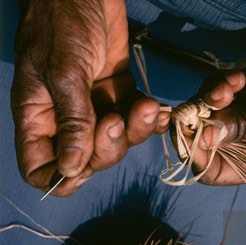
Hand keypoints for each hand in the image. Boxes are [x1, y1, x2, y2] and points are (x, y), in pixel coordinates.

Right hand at [11, 0, 162, 195]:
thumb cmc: (63, 22)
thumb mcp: (64, 71)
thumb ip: (71, 119)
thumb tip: (70, 168)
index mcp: (39, 116)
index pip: (40, 167)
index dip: (61, 177)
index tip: (83, 166)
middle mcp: (66, 117)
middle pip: (88, 158)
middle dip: (108, 147)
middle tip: (117, 118)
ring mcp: (94, 106)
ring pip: (118, 139)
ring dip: (136, 130)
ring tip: (148, 107)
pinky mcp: (119, 92)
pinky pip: (136, 118)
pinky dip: (150, 118)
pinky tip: (160, 110)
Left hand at [179, 44, 245, 185]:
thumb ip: (244, 127)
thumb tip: (205, 138)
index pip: (212, 171)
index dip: (196, 157)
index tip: (190, 134)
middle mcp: (237, 142)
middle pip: (197, 139)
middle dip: (200, 118)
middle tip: (216, 98)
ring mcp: (232, 116)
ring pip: (199, 110)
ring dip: (211, 95)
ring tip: (235, 84)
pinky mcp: (231, 93)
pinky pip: (209, 88)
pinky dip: (219, 81)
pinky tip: (241, 77)